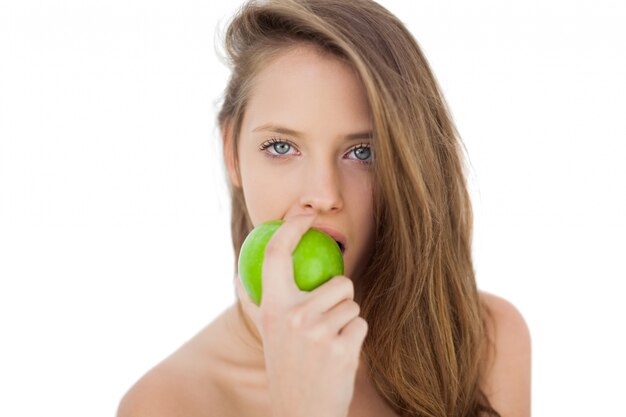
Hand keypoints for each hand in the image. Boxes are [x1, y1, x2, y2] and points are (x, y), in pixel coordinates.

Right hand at [235, 213, 367, 416]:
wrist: (301, 413)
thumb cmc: (288, 368)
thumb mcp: (269, 333)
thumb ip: (263, 302)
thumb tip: (245, 274)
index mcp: (272, 307)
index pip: (277, 254)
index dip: (292, 227)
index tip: (305, 214)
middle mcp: (293, 315)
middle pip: (340, 282)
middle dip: (341, 299)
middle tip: (325, 324)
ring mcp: (319, 332)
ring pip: (354, 304)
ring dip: (347, 321)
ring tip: (329, 344)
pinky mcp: (343, 348)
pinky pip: (362, 324)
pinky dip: (356, 338)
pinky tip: (339, 357)